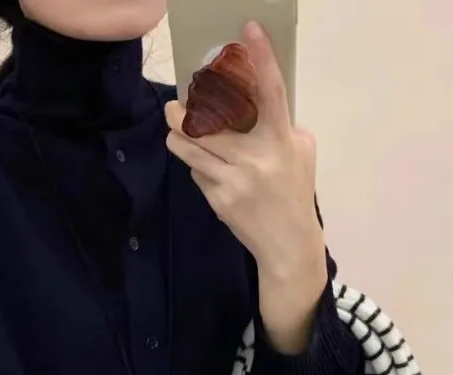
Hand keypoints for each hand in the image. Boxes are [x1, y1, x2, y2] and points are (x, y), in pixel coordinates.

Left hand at [165, 21, 324, 278]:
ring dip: (177, 134)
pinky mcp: (219, 200)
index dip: (261, 60)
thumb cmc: (295, 191)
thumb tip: (253, 104)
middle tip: (175, 100)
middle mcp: (256, 159)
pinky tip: (198, 161)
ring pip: (194, 149)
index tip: (248, 31)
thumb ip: (281, 126)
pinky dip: (195, 164)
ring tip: (171, 123)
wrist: (286, 243)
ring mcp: (235, 181)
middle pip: (212, 124)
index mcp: (282, 141)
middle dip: (187, 110)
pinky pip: (198, 173)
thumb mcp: (301, 153)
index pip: (271, 92)